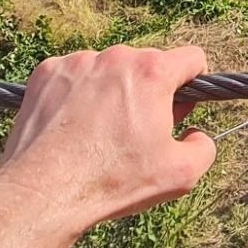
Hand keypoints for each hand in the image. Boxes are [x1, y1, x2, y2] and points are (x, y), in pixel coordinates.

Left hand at [0, 46, 214, 247]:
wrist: (44, 190)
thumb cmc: (113, 181)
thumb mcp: (180, 175)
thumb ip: (204, 147)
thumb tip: (196, 134)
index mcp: (152, 72)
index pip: (192, 58)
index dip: (194, 83)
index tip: (181, 107)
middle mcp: (115, 56)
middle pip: (147, 64)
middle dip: (151, 91)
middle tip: (140, 130)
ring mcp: (77, 61)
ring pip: (109, 69)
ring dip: (113, 91)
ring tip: (101, 133)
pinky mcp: (47, 72)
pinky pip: (75, 75)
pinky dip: (79, 94)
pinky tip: (74, 126)